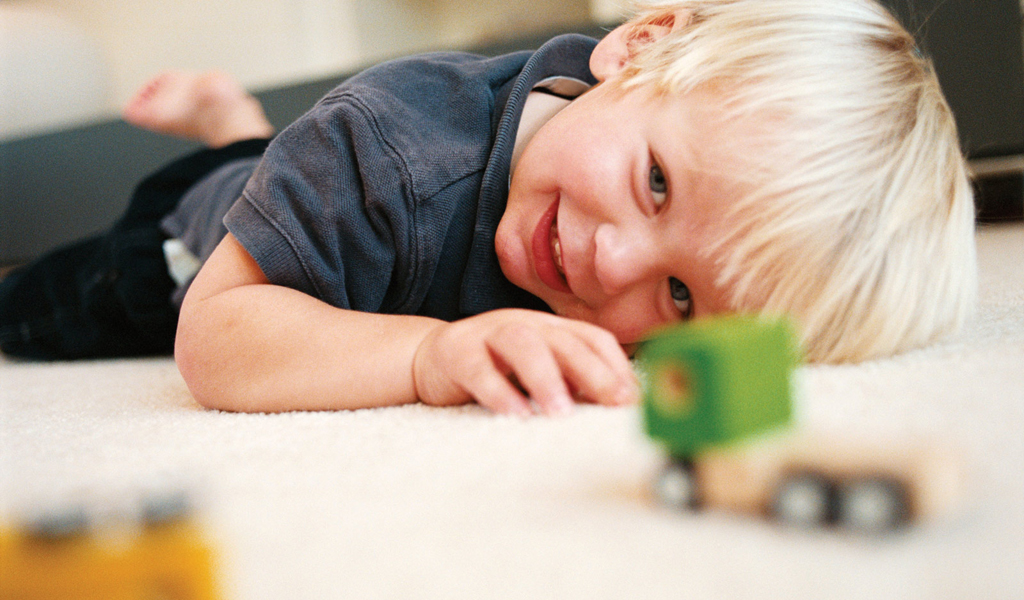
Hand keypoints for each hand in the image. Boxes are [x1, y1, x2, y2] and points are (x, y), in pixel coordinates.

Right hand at [412, 309, 638, 415]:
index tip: (631, 400)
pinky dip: (499, 392)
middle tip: (613, 404)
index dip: (616, 366)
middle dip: (593, 373)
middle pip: (564, 341)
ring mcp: (489, 334)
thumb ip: (574, 382)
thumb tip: (620, 406)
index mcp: (551, 328)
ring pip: (523, 344)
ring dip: (546, 379)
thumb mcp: (540, 369)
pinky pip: (479, 369)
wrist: (433, 357)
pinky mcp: (457, 352)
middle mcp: (525, 324)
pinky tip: (515, 414)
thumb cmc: (497, 368)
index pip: (593, 338)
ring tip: (561, 414)